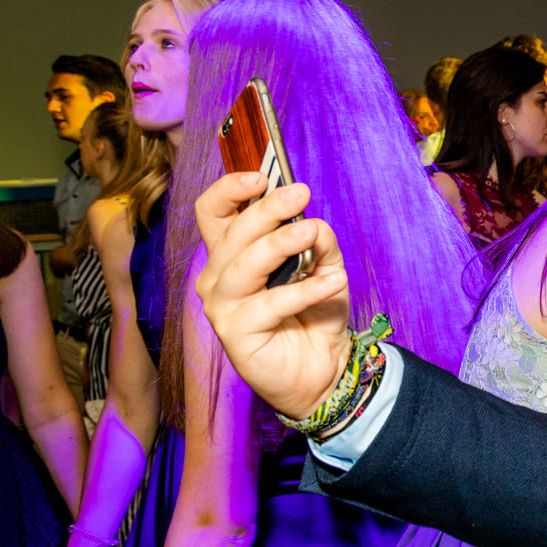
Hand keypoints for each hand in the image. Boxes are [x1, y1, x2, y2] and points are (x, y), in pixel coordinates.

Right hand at [193, 174, 352, 420]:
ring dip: (280, 243)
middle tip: (301, 193)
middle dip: (267, 209)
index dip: (230, 190)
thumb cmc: (314, 314)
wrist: (322, 370)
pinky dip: (304, 290)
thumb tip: (313, 222)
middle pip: (232, 233)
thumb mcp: (324, 268)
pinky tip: (333, 282)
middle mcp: (218, 275)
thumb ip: (318, 243)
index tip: (262, 177)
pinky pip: (269, 304)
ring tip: (312, 232)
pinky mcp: (235, 334)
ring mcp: (222, 305)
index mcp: (232, 252)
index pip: (214, 211)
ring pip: (244, 265)